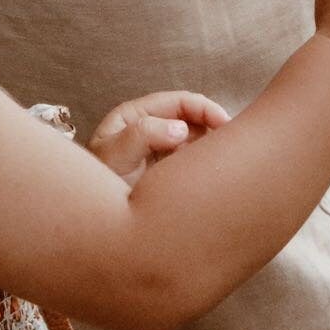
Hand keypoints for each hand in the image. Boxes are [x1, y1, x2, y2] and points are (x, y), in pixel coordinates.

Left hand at [87, 91, 231, 185]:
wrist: (94, 227)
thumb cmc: (95, 188)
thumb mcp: (114, 157)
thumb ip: (142, 136)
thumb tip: (180, 129)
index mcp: (134, 116)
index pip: (178, 102)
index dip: (204, 108)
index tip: (224, 123)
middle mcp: (149, 130)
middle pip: (190, 118)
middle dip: (214, 125)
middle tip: (235, 142)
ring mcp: (159, 152)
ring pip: (195, 140)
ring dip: (212, 146)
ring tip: (228, 158)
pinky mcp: (168, 173)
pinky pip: (193, 162)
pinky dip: (206, 164)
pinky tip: (216, 173)